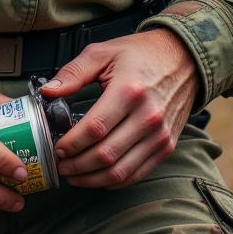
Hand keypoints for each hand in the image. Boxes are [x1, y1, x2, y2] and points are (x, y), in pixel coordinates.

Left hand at [40, 29, 199, 187]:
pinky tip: (97, 176)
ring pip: (120, 171)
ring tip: (73, 174)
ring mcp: (160, 135)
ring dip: (92, 179)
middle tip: (60, 164)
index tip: (57, 147)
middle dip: (76, 165)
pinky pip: (137, 174)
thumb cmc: (141, 55)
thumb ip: (73, 73)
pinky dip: (113, 181)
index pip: (94, 129)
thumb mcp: (103, 52)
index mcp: (129, 91)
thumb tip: (47, 92)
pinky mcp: (166, 146)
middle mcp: (148, 117)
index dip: (71, 143)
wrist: (184, 60)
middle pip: (105, 154)